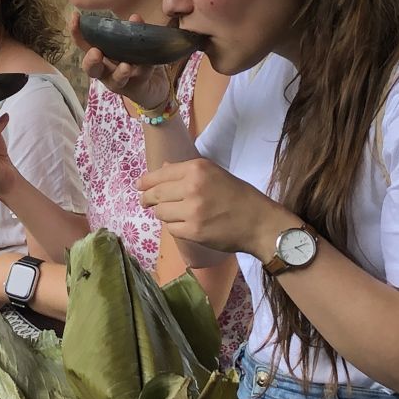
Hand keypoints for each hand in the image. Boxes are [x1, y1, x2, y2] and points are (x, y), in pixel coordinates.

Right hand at [71, 11, 170, 108]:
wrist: (154, 84)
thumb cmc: (137, 59)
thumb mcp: (134, 41)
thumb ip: (133, 30)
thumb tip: (134, 18)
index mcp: (100, 55)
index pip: (84, 44)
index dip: (77, 32)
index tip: (75, 17)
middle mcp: (105, 70)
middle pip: (91, 68)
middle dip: (91, 61)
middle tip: (95, 52)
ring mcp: (119, 82)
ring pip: (114, 80)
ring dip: (119, 73)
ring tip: (126, 66)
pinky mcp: (135, 89)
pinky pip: (139, 79)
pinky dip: (144, 70)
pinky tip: (149, 65)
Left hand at [137, 158, 293, 258]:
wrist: (260, 222)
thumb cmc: (238, 195)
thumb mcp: (214, 173)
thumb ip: (186, 171)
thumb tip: (161, 168)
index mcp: (197, 168)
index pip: (160, 174)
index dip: (146, 182)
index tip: (139, 186)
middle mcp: (192, 187)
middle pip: (156, 194)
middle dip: (147, 199)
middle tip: (145, 202)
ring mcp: (192, 210)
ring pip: (161, 213)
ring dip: (164, 214)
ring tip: (175, 214)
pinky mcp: (194, 231)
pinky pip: (171, 229)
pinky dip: (175, 228)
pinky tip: (186, 225)